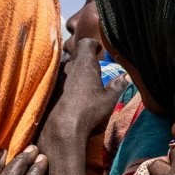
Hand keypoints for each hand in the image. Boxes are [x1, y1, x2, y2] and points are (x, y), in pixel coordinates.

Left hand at [37, 37, 129, 174]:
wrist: (63, 130)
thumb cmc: (90, 111)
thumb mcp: (110, 99)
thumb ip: (118, 85)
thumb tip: (126, 76)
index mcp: (85, 65)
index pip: (86, 43)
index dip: (92, 45)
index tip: (98, 50)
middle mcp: (68, 67)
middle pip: (75, 56)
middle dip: (83, 61)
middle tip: (92, 70)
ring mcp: (56, 79)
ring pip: (65, 69)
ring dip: (73, 74)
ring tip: (81, 84)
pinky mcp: (47, 91)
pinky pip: (57, 82)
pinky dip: (64, 86)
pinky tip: (69, 97)